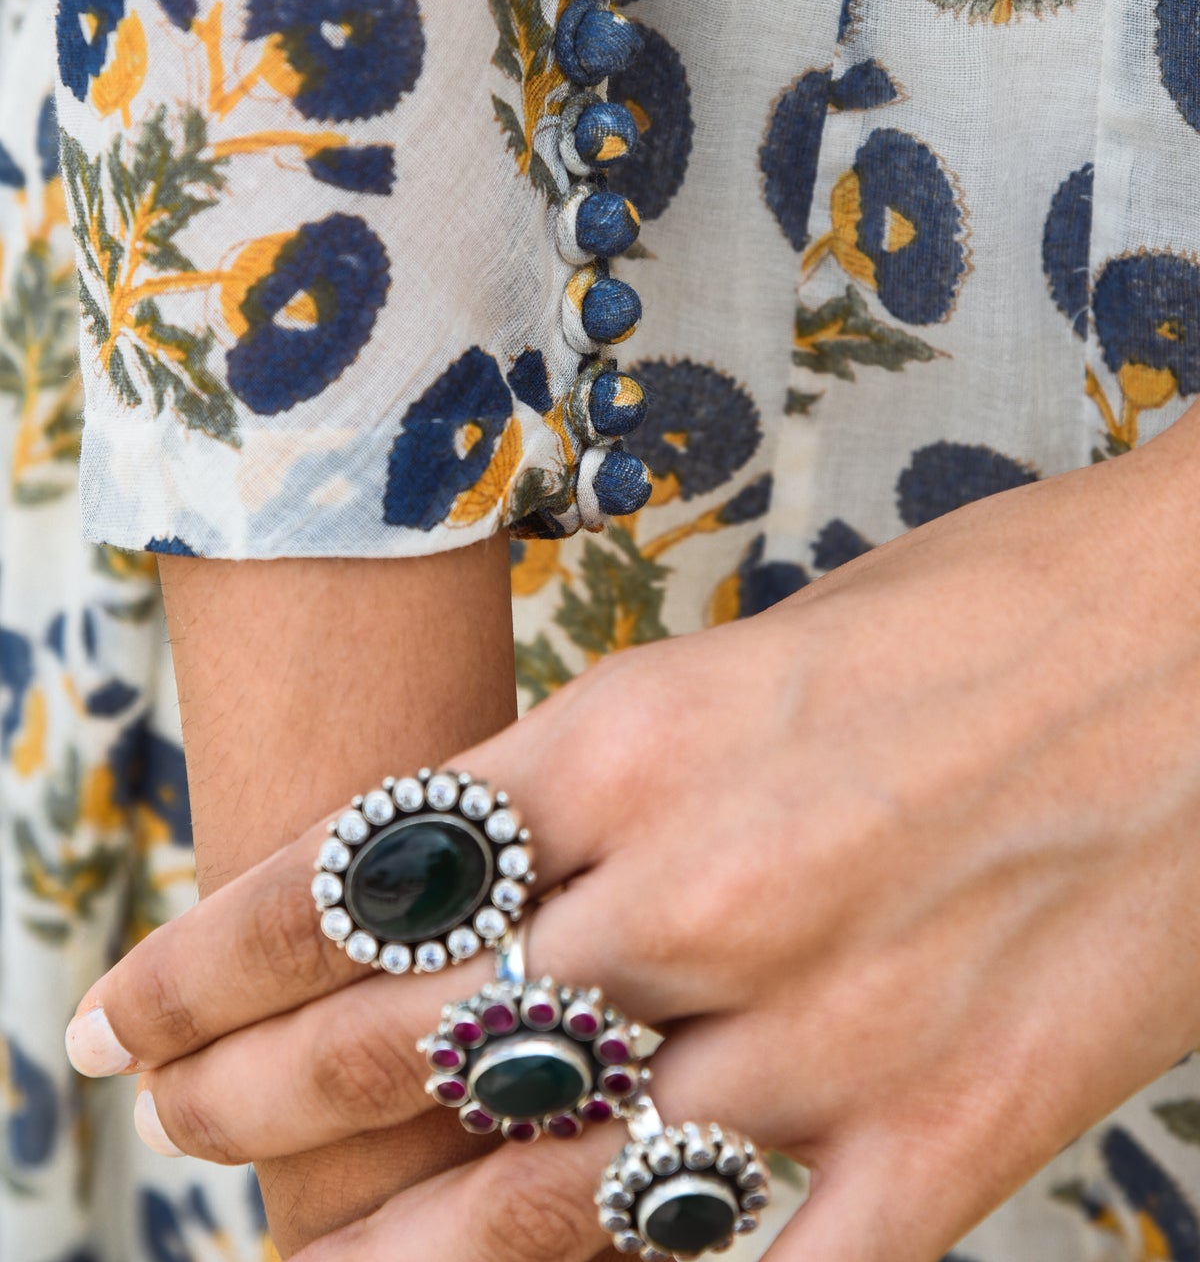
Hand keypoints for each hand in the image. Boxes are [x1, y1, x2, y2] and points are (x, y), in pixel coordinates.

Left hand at [67, 415, 1199, 1260]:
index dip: (217, 950)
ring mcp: (822, 1030)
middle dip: (260, 1088)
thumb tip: (521, 873)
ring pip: (541, 1186)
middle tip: (172, 1113)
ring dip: (390, 1235)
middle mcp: (703, 888)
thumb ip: (637, 780)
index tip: (132, 1004)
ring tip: (289, 1257)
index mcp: (646, 730)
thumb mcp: (768, 650)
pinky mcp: (949, 1135)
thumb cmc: (1000, 600)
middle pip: (413, 1032)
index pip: (363, 869)